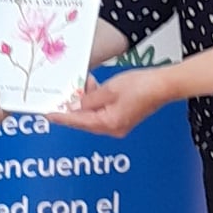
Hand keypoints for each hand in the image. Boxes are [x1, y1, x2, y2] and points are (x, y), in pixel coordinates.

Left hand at [49, 68, 173, 138]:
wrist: (164, 86)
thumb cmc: (141, 86)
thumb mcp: (109, 89)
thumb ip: (89, 98)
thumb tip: (75, 104)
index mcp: (108, 123)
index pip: (78, 121)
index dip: (61, 116)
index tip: (48, 114)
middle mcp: (113, 129)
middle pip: (84, 120)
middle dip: (74, 105)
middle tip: (64, 93)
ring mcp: (118, 125)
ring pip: (93, 114)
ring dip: (87, 100)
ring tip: (86, 83)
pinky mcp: (123, 118)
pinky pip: (102, 112)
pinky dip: (96, 100)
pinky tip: (96, 87)